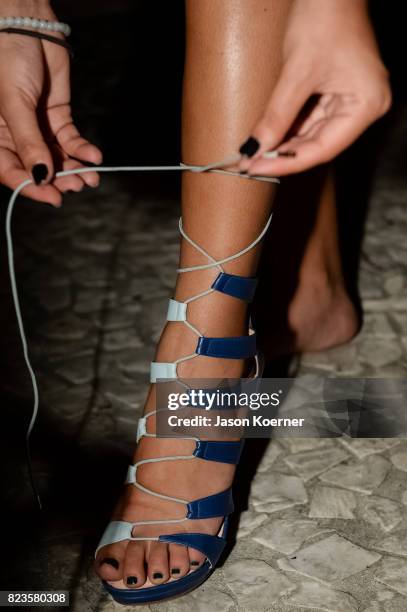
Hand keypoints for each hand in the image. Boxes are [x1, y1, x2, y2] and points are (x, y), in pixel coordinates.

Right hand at [0, 0, 101, 204]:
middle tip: (76, 186)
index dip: (32, 187)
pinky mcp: (57, 117)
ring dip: (74, 169)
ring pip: (57, 158)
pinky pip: (70, 140)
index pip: (12, 171)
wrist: (27, 25)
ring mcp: (38, 128)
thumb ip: (29, 142)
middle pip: (38, 169)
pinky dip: (83, 150)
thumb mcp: (14, 104)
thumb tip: (41, 177)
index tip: (53, 198)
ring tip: (90, 178)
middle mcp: (15, 136)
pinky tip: (94, 156)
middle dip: (58, 180)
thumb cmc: (7, 60)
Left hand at [239, 0, 391, 175]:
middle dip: (281, 155)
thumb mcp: (297, 72)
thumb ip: (277, 115)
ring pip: (311, 135)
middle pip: (318, 145)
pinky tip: (265, 139)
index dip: (287, 162)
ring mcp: (350, 100)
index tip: (255, 168)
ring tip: (252, 156)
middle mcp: (363, 107)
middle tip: (248, 165)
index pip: (323, 148)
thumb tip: (253, 149)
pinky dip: (286, 129)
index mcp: (366, 104)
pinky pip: (309, 120)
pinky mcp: (336, 93)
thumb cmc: (325, 16)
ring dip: (281, 145)